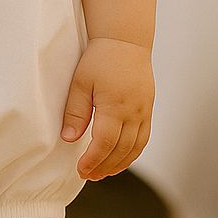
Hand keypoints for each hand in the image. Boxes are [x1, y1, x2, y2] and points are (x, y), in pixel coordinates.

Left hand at [60, 37, 153, 179]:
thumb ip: (76, 112)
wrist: (125, 41)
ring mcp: (144, 111)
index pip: (104, 143)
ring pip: (135, 147)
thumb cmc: (100, 59)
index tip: (80, 170)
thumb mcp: (80, 83)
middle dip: (104, 166)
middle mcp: (134, 111)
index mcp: (115, 105)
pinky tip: (121, 159)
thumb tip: (69, 138)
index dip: (92, 160)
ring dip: (120, 164)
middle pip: (121, 150)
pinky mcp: (148, 109)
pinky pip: (144, 138)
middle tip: (88, 176)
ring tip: (103, 173)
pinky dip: (133, 153)